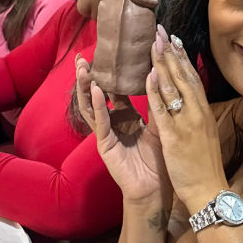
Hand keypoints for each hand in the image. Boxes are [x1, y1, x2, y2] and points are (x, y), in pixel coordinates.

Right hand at [75, 54, 168, 203]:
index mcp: (126, 117)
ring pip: (91, 107)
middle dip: (89, 77)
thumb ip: (157, 103)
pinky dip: (98, 106)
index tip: (108, 53)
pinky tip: (95, 92)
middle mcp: (113, 123)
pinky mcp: (105, 146)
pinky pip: (100, 123)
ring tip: (82, 69)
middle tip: (81, 57)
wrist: (156, 188)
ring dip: (86, 88)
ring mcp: (106, 134)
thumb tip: (158, 74)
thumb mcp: (160, 126)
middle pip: (97, 96)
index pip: (115, 91)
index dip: (111, 74)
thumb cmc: (159, 159)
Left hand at [145, 25, 226, 211]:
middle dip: (171, 52)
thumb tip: (192, 101)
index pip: (192, 78)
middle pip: (183, 76)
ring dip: (163, 63)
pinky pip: (163, 109)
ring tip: (154, 42)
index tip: (174, 39)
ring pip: (174, 87)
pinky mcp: (175, 135)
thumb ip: (197, 116)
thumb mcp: (204, 135)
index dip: (182, 58)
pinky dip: (156, 90)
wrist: (210, 190)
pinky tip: (149, 74)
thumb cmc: (204, 166)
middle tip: (161, 30)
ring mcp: (187, 123)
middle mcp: (198, 112)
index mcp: (204, 112)